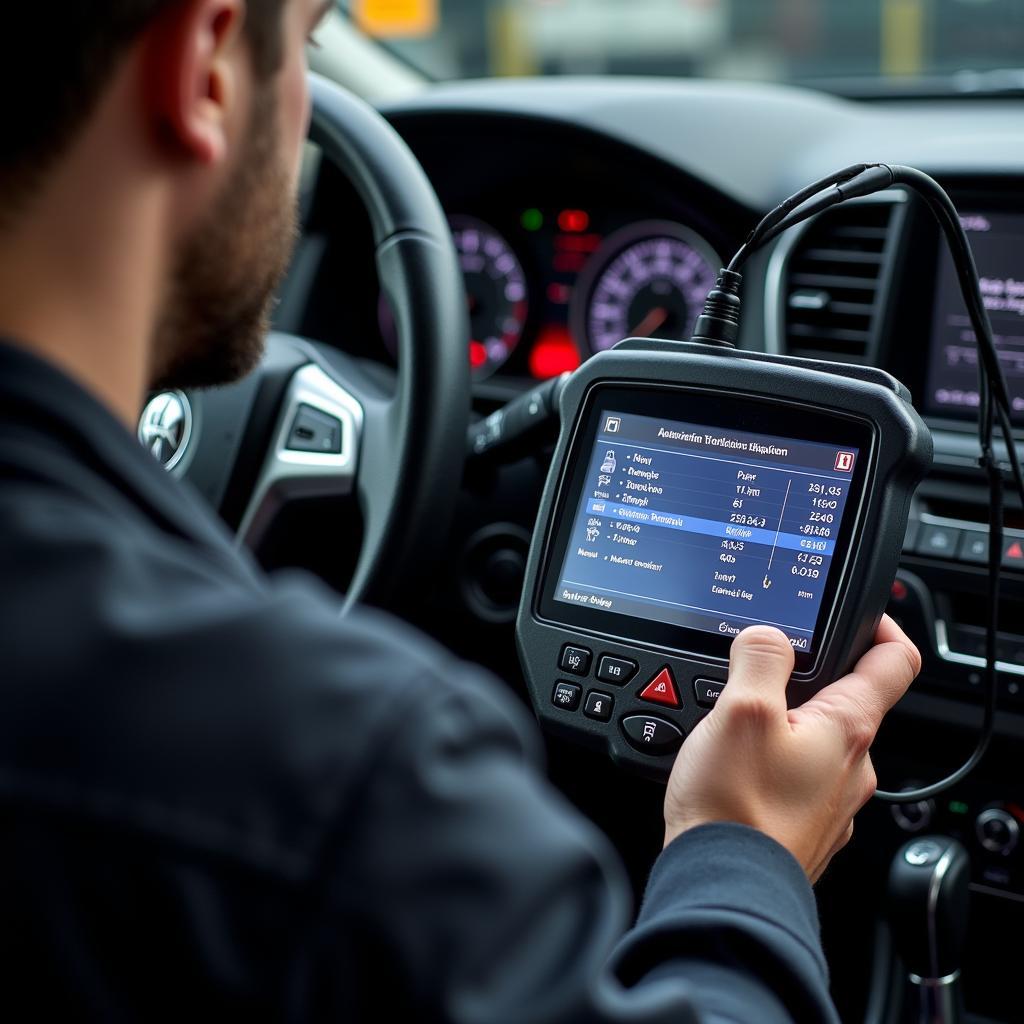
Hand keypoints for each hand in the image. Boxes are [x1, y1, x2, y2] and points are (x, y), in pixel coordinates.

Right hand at [663, 616, 920, 881]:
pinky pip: (796, 778)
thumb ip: (761, 659)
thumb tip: (768, 636)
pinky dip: (770, 764)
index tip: (857, 613)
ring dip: (783, 725)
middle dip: (806, 680)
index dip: (880, 626)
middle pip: (847, 701)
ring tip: (733, 727)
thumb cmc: (735, 806)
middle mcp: (853, 766)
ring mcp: (832, 801)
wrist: (723, 887)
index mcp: (847, 728)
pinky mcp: (805, 826)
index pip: (893, 661)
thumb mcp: (741, 710)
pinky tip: (734, 770)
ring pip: (817, 742)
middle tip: (759, 674)